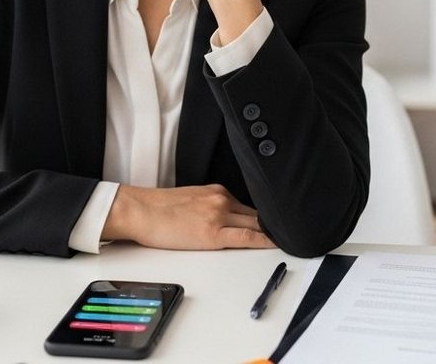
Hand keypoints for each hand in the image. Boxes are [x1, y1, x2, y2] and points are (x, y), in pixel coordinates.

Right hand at [102, 184, 275, 250]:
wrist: (140, 210)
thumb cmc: (158, 209)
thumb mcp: (191, 200)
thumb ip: (212, 207)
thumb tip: (227, 220)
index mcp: (217, 191)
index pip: (251, 205)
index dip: (269, 216)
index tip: (282, 219)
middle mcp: (222, 199)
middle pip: (258, 214)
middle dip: (276, 223)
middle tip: (296, 228)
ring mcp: (219, 215)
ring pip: (256, 225)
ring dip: (274, 232)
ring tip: (291, 237)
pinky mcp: (213, 232)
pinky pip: (246, 237)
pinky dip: (264, 241)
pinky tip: (277, 244)